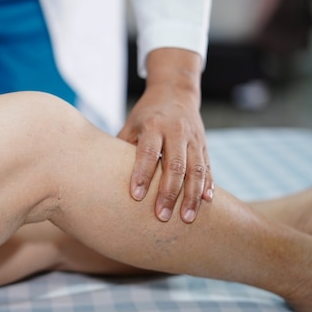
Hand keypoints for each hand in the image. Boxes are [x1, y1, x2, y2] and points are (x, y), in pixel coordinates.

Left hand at [119, 48, 213, 222]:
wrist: (175, 92)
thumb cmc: (145, 116)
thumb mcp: (131, 125)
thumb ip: (122, 148)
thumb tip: (102, 177)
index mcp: (153, 126)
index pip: (147, 153)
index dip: (142, 174)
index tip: (136, 196)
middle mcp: (176, 131)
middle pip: (175, 165)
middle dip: (169, 193)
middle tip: (161, 217)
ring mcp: (193, 139)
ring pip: (197, 169)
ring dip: (192, 196)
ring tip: (187, 219)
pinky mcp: (204, 145)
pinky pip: (208, 167)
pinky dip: (208, 185)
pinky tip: (207, 203)